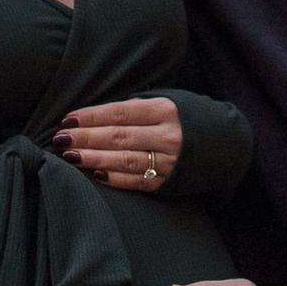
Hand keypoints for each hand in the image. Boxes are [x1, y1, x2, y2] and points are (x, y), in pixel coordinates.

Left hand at [53, 98, 185, 192]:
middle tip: (60, 139)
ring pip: (124, 160)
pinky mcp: (167, 182)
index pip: (120, 113)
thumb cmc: (187, 119)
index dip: (91, 117)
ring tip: (69, 156)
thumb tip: (96, 116)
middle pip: (118, 136)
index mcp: (165, 110)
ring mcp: (168, 161)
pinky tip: (94, 174)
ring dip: (93, 158)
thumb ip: (136, 109)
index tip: (68, 120)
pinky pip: (135, 181)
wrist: (226, 145)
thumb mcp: (168, 103)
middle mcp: (168, 136)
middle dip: (85, 138)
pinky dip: (113, 177)